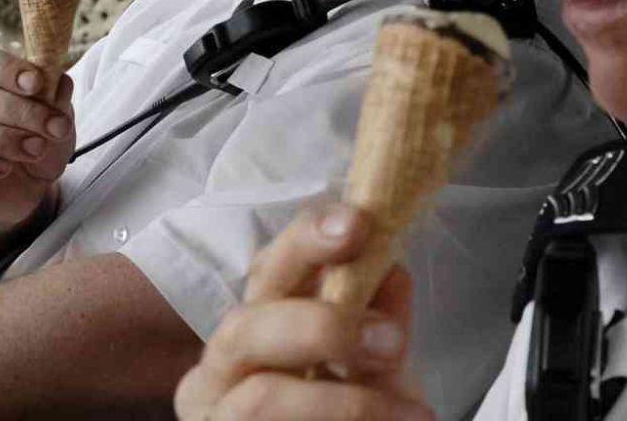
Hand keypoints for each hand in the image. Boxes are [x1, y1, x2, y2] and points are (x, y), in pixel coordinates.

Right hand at [0, 48, 75, 230]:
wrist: (16, 192)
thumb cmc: (31, 145)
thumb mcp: (55, 123)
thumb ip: (57, 102)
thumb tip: (61, 81)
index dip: (9, 70)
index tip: (37, 83)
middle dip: (22, 112)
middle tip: (54, 129)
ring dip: (5, 139)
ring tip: (35, 150)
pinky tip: (4, 168)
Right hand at [175, 203, 431, 420]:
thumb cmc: (340, 416)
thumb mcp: (370, 370)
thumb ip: (378, 324)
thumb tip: (392, 272)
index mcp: (250, 330)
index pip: (266, 270)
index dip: (306, 241)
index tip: (357, 224)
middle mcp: (217, 373)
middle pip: (245, 328)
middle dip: (323, 326)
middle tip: (391, 341)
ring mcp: (216, 420)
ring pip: (260, 399)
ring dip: (344, 403)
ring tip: (410, 415)